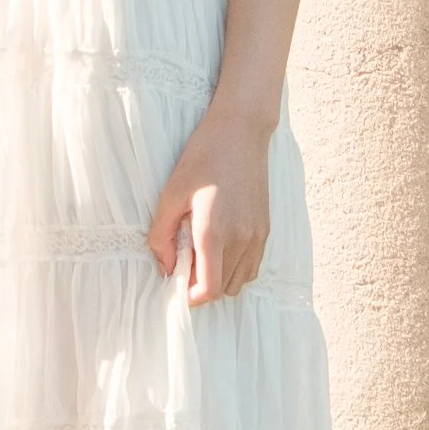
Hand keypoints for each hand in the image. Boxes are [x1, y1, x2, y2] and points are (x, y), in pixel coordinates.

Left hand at [145, 109, 274, 305]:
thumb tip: (165, 267)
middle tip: (184, 266)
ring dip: (220, 279)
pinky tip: (220, 249)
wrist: (241, 131)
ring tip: (202, 256)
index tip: (176, 287)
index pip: (209, 289)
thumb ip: (162, 235)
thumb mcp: (171, 193)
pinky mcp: (266, 229)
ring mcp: (258, 236)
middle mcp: (241, 239)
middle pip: (224, 290)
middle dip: (202, 288)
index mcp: (215, 232)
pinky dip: (236, 270)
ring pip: (240, 282)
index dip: (191, 297)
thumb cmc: (203, 157)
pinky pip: (252, 267)